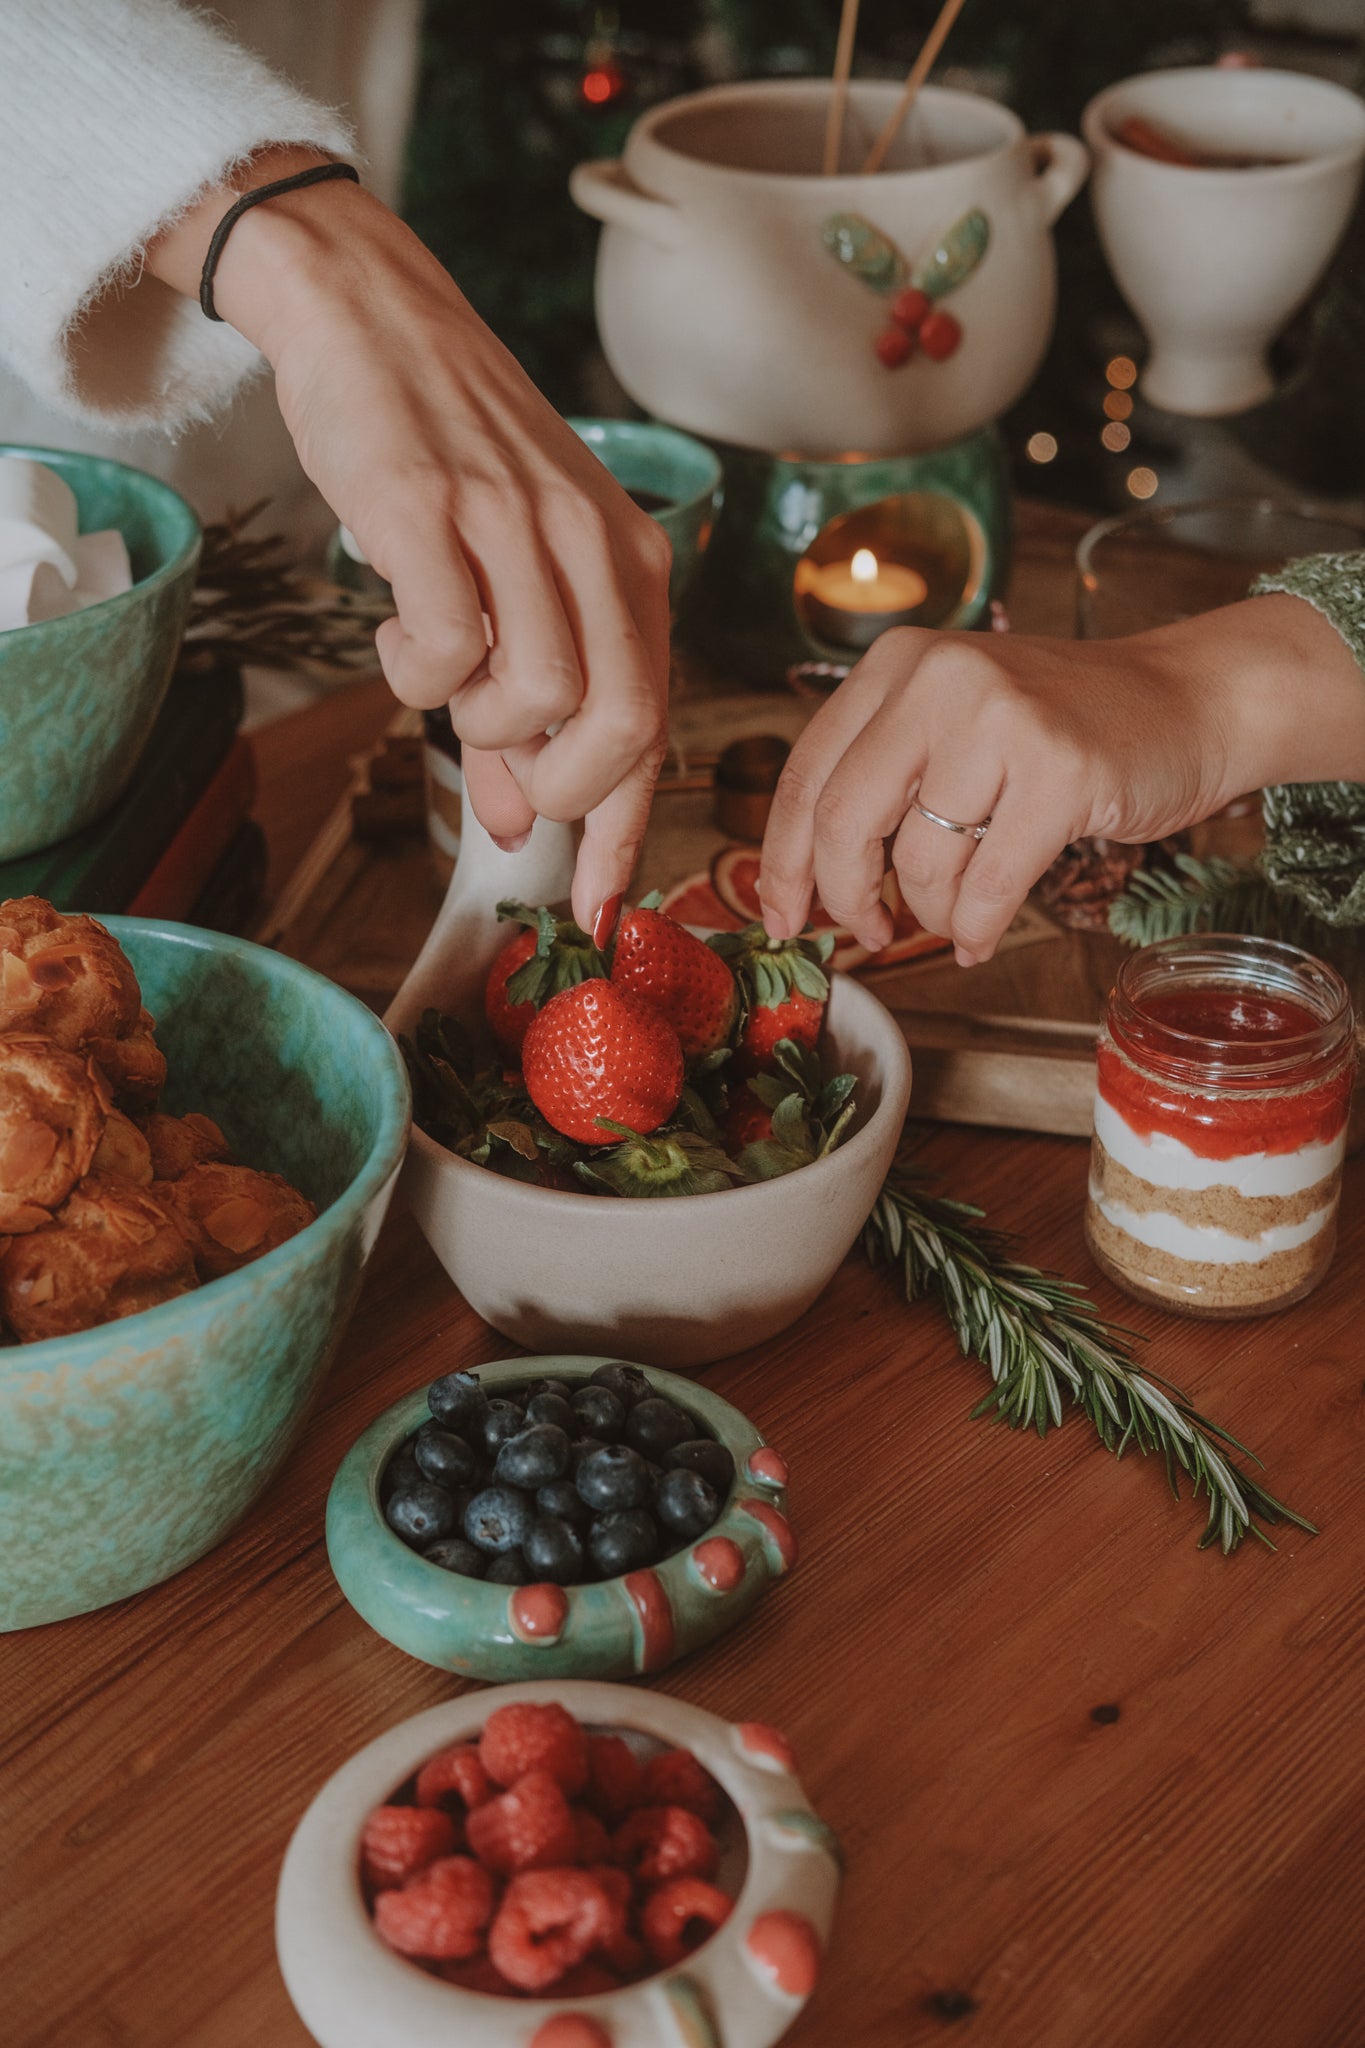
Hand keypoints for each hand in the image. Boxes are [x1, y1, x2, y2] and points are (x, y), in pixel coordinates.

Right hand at [147, 151, 670, 937]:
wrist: (372, 309)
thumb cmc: (449, 453)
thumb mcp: (511, 572)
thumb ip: (519, 706)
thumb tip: (513, 824)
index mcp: (632, 562)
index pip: (654, 723)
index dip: (625, 833)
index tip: (599, 910)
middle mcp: (592, 541)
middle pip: (622, 723)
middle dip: (565, 791)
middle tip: (505, 771)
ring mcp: (514, 521)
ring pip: (538, 692)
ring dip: (477, 722)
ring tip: (440, 671)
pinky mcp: (431, 505)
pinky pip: (444, 647)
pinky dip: (417, 674)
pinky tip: (397, 633)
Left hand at [758, 596, 1364, 964]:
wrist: (1185, 701)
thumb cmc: (1060, 727)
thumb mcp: (952, 721)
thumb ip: (881, 777)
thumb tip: (803, 878)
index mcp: (896, 665)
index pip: (807, 776)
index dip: (783, 861)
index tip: (781, 917)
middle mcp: (941, 679)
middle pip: (845, 823)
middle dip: (845, 898)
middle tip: (866, 934)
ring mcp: (1003, 722)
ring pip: (920, 862)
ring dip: (932, 913)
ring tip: (959, 914)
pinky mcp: (1061, 773)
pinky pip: (987, 886)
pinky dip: (977, 927)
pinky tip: (981, 937)